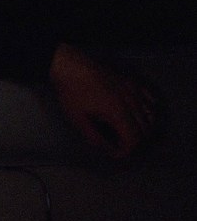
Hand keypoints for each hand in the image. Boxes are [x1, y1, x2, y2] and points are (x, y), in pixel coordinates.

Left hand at [49, 43, 155, 157]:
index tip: (116, 154)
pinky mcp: (130, 81)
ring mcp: (133, 90)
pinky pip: (148, 97)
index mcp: (119, 113)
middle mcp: (131, 102)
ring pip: (150, 115)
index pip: (133, 140)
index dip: (126, 151)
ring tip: (130, 134)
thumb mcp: (78, 119)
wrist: (69, 66)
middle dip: (134, 142)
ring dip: (144, 128)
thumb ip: (94, 137)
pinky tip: (142, 113)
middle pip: (144, 130)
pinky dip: (148, 109)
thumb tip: (105, 149)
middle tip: (121, 146)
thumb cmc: (72, 91)